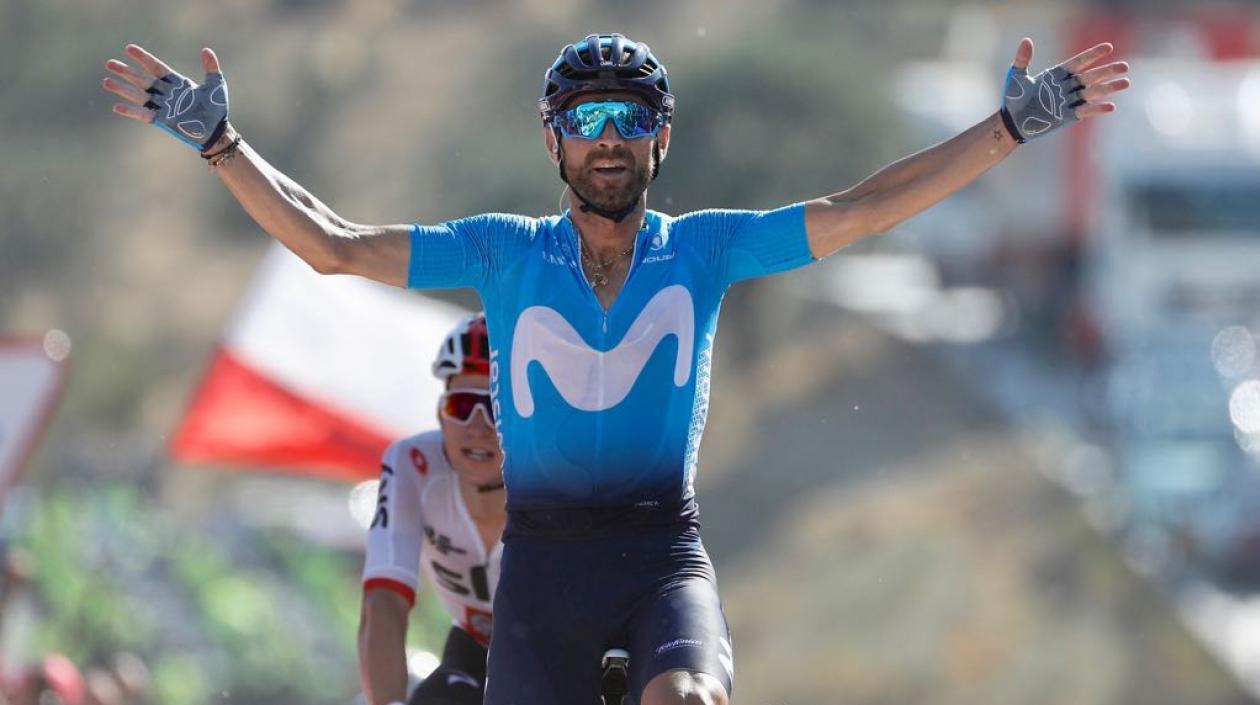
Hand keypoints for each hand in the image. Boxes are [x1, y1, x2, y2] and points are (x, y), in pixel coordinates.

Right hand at [103, 44, 229, 150]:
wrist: (217, 132)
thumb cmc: (217, 110)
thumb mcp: (216, 85)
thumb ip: (210, 67)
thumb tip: (206, 50)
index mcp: (177, 83)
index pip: (156, 67)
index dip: (143, 58)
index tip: (129, 48)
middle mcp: (166, 93)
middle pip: (142, 80)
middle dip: (126, 72)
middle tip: (109, 63)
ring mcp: (163, 107)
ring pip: (139, 95)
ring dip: (122, 89)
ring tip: (106, 81)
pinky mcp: (162, 120)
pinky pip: (143, 114)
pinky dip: (131, 111)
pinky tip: (116, 106)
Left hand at [1000, 38, 1129, 142]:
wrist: (1011, 122)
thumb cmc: (1012, 98)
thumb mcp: (1017, 76)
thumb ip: (1023, 59)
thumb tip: (1027, 40)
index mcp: (1057, 74)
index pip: (1078, 62)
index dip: (1093, 55)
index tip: (1108, 47)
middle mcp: (1066, 86)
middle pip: (1090, 77)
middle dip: (1107, 72)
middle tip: (1125, 66)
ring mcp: (1068, 101)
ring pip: (1092, 93)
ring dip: (1108, 88)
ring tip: (1126, 82)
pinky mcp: (1067, 116)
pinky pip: (1085, 111)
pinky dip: (1097, 109)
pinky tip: (1111, 106)